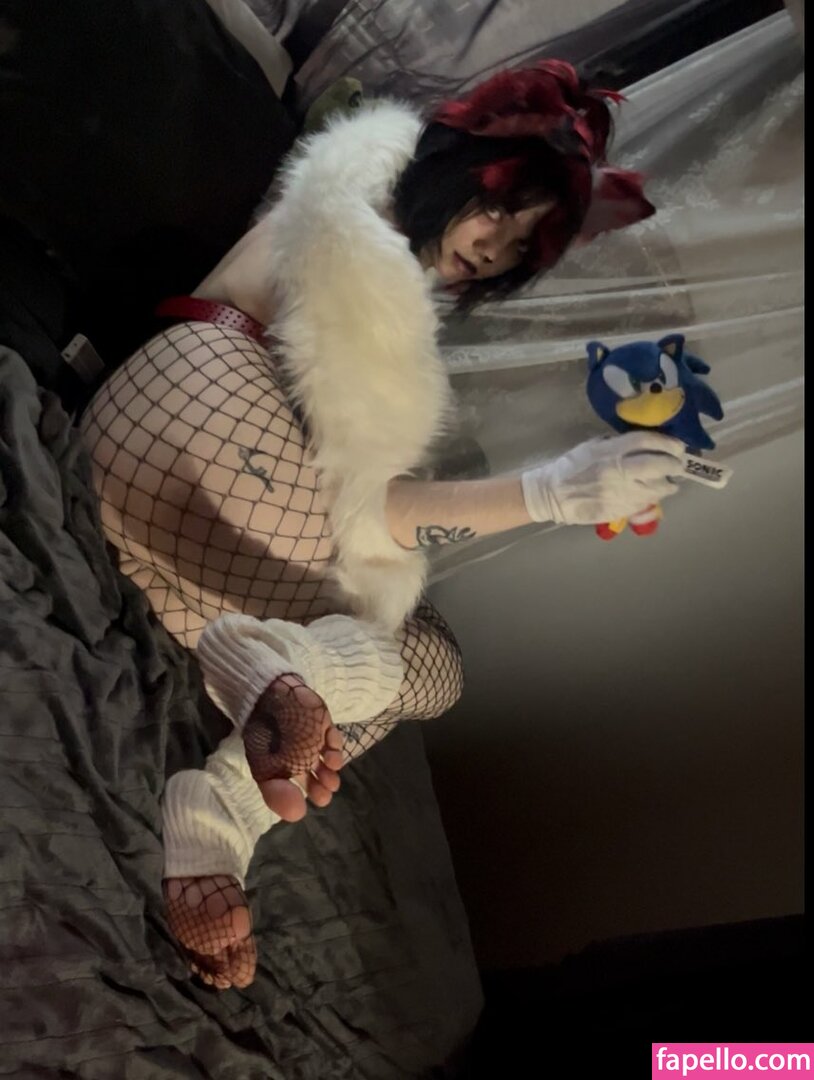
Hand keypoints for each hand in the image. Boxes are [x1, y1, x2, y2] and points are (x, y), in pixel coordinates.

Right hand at [521, 432, 684, 525]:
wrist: (553, 494)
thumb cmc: (572, 466)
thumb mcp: (594, 446)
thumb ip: (618, 443)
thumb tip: (646, 444)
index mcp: (611, 451)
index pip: (648, 442)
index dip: (668, 443)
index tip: (678, 446)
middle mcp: (619, 470)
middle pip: (659, 464)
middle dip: (674, 464)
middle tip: (678, 464)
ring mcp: (621, 492)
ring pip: (657, 488)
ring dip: (668, 484)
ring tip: (670, 482)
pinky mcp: (620, 509)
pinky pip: (645, 503)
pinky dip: (653, 498)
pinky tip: (652, 494)